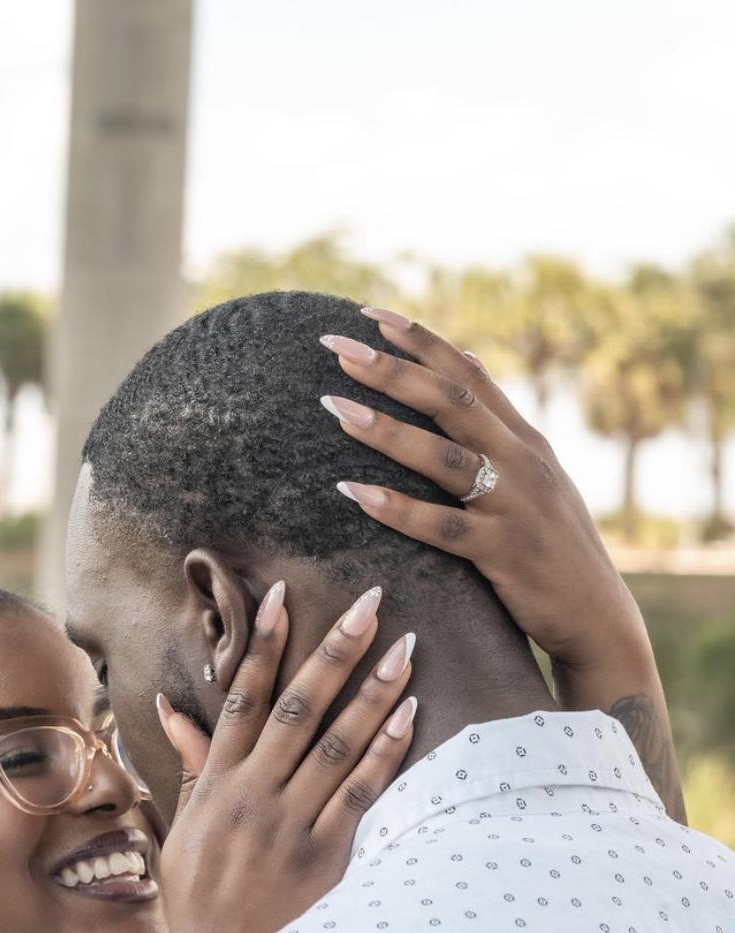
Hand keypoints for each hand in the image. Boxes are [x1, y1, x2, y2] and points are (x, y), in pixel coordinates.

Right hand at [151, 581, 415, 932]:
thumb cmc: (196, 895)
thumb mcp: (185, 823)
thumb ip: (191, 762)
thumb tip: (167, 707)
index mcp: (218, 781)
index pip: (243, 695)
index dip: (264, 643)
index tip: (283, 593)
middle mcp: (254, 794)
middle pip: (300, 707)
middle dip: (337, 650)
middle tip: (371, 602)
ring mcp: (291, 825)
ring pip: (338, 744)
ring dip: (374, 693)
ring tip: (405, 647)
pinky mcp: (326, 859)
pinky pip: (361, 796)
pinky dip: (386, 754)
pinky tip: (410, 716)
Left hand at [319, 306, 682, 820]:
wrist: (597, 618)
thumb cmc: (548, 549)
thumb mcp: (531, 482)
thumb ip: (494, 438)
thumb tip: (452, 389)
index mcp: (525, 440)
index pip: (468, 374)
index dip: (420, 341)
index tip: (369, 314)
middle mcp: (523, 462)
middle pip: (450, 402)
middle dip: (391, 370)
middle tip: (335, 347)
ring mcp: (515, 506)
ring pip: (444, 456)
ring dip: (386, 429)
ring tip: (334, 407)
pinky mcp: (504, 553)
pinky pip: (441, 526)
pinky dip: (396, 507)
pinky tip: (351, 491)